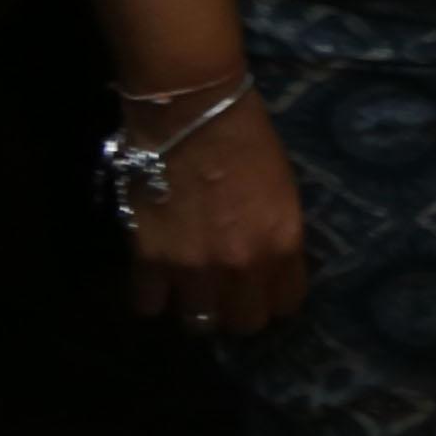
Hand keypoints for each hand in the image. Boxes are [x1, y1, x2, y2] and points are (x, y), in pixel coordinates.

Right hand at [115, 89, 304, 341]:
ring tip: (191, 286)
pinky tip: (156, 277)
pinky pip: (149, 305)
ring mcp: (194, 267)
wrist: (191, 112)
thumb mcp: (282, 188)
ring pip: (197, 323)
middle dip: (237, 310)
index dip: (275, 299)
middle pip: (243, 324)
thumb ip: (275, 234)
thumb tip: (267, 263)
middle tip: (228, 291)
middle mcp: (241, 265)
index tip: (265, 290)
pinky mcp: (150, 260)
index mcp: (282, 242)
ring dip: (195, 306)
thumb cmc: (246, 137)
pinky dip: (152, 295)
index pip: (286, 304)